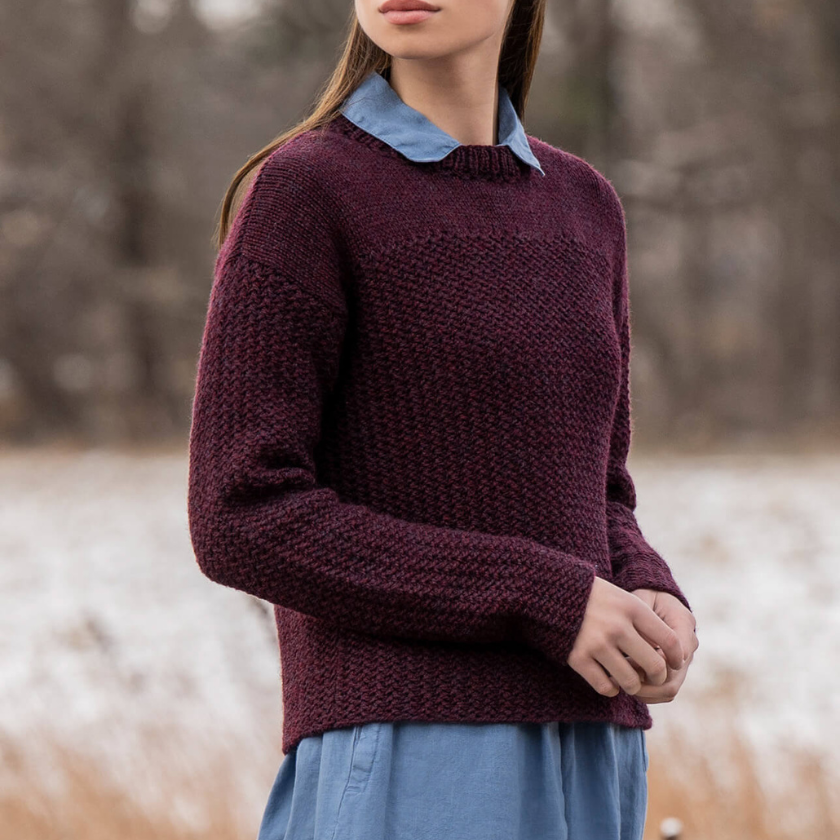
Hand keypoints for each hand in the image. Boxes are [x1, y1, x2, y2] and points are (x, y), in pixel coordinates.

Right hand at [567, 578, 685, 698]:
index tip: (673, 663)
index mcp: (632, 609)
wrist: (555, 591)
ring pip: (630, 682)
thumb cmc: (597, 597)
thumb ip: (646, 624)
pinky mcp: (578, 657)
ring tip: (629, 678)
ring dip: (633, 685)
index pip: (669, 641)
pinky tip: (609, 680)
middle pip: (654, 667)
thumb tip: (670, 656)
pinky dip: (611, 689)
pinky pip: (605, 687)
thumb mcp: (624, 600)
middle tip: (652, 676)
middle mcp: (617, 627)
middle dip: (657, 677)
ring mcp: (597, 643)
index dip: (675, 657)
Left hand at [610, 589, 698, 703]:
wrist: (650, 601)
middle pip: (672, 678)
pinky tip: (624, 681)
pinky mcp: (673, 672)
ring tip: (620, 677)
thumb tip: (644, 645)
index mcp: (683, 622)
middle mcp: (688, 645)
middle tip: (620, 670)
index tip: (629, 655)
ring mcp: (682, 662)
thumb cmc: (641, 598)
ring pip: (668, 690)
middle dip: (645, 680)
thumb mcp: (640, 598)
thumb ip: (642, 617)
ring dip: (643, 689)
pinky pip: (663, 693)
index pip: (677, 653)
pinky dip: (645, 693)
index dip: (654, 661)